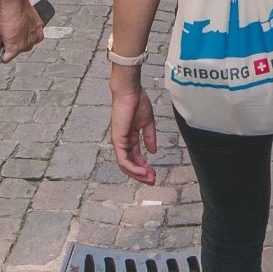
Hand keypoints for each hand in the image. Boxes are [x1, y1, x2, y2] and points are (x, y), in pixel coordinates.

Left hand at [0, 0, 45, 61]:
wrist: (15, 0)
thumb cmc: (6, 13)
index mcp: (15, 47)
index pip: (7, 59)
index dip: (2, 53)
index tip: (2, 48)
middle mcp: (27, 45)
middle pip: (18, 51)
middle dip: (13, 44)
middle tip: (8, 33)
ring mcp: (35, 37)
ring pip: (27, 43)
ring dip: (23, 38)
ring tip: (17, 27)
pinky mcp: (40, 28)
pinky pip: (34, 35)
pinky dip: (30, 31)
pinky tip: (24, 25)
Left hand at [108, 71, 157, 185]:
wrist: (130, 91)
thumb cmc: (137, 102)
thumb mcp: (147, 123)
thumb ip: (149, 138)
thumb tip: (153, 151)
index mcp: (130, 138)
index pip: (136, 157)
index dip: (145, 167)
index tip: (154, 173)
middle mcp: (123, 142)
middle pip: (130, 164)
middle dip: (141, 174)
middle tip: (153, 180)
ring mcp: (119, 142)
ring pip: (126, 165)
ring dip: (138, 174)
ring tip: (150, 178)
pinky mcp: (118, 140)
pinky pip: (123, 160)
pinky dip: (133, 167)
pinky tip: (143, 171)